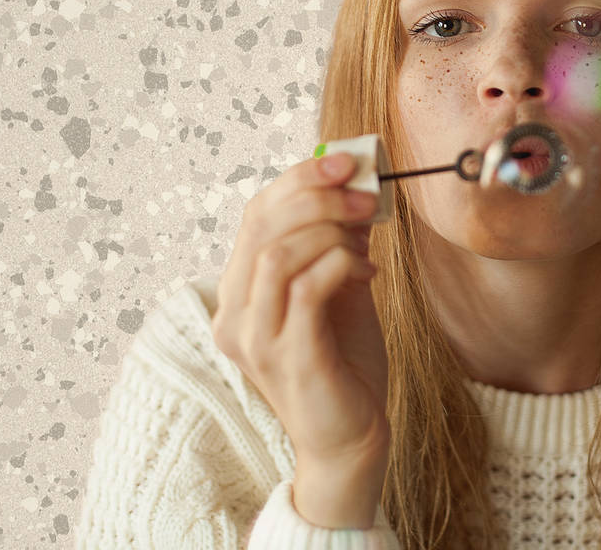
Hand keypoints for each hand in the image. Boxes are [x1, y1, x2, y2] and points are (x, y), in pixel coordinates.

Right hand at [211, 151, 390, 522]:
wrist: (352, 440)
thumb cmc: (344, 365)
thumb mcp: (339, 290)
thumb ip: (336, 244)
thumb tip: (354, 188)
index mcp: (237, 293)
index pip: (254, 216)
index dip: (297, 180)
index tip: (346, 160)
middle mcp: (232, 313)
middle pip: (260, 226)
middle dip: (316, 195)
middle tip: (366, 189)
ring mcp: (253, 338)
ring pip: (276, 254)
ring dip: (330, 230)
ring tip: (368, 235)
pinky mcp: (286, 357)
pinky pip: (305, 290)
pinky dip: (339, 264)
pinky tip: (367, 270)